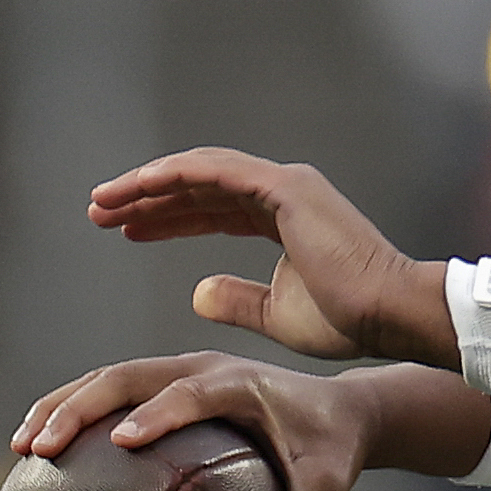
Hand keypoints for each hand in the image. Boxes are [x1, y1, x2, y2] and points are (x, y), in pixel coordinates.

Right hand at [13, 352, 383, 490]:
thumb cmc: (333, 451)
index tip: (121, 440)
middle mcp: (207, 367)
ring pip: (108, 377)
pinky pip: (113, 391)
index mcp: (244, 385)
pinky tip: (40, 453)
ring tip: (22, 449)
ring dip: (61, 405)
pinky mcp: (169, 383)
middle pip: (130, 375)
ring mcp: (183, 370)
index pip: (193, 392)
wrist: (343, 409)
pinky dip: (72, 411)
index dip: (158, 412)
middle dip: (80, 407)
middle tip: (42, 449)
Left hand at [88, 149, 455, 366]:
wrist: (389, 313)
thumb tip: (198, 291)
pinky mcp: (285, 188)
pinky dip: (175, 176)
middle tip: (101, 211)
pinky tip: (140, 186)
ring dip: (149, 184)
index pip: (215, 209)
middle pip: (201, 187)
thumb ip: (237, 300)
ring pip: (202, 172)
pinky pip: (216, 172)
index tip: (127, 229)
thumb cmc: (347, 319)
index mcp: (287, 218)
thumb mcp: (276, 314)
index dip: (170, 218)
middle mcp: (285, 193)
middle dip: (148, 197)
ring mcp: (286, 186)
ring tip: (105, 201)